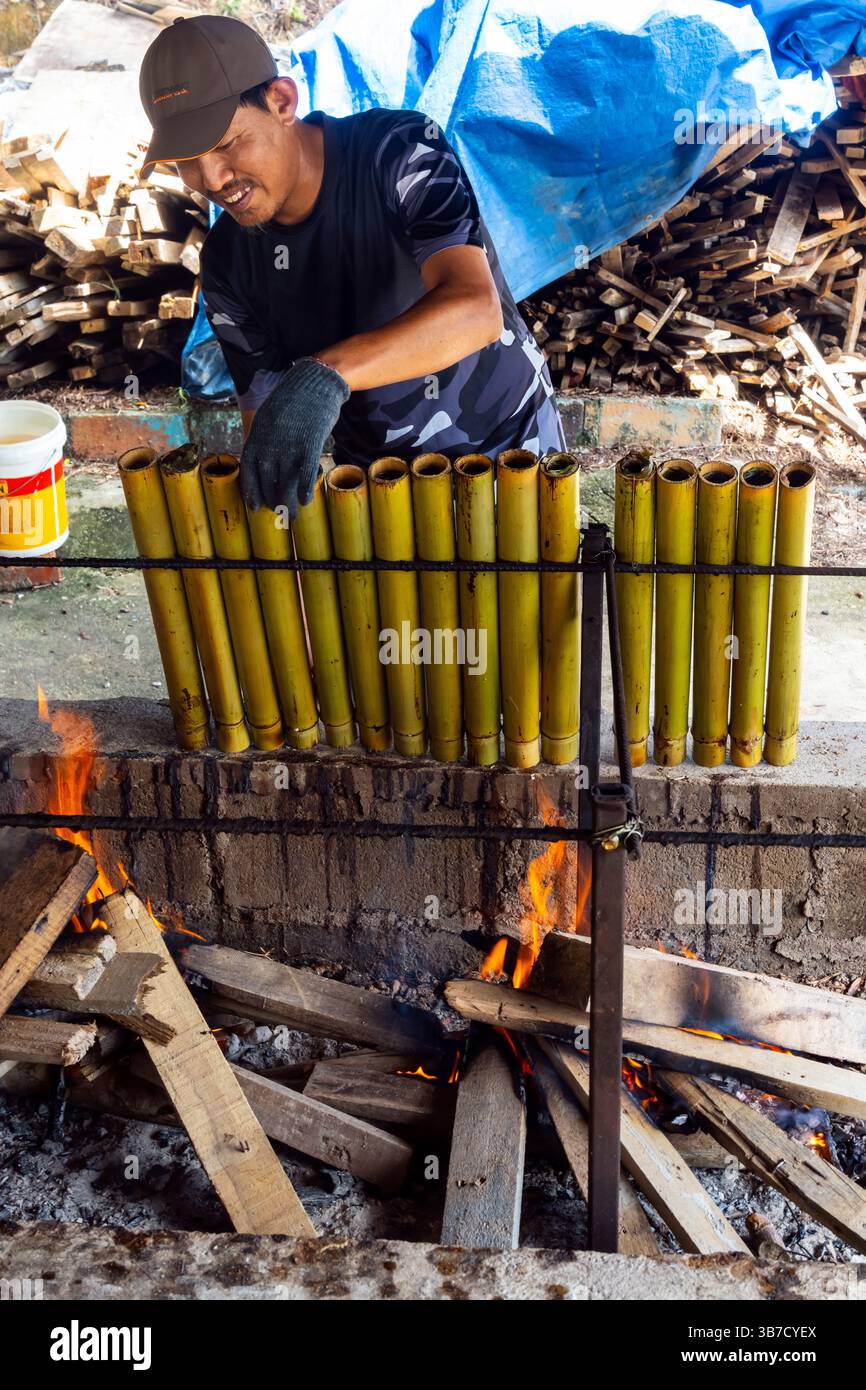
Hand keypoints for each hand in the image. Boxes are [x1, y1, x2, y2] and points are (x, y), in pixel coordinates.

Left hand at [240, 357, 349, 517]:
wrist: (312, 384)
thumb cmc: (291, 403)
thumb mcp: (267, 419)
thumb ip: (263, 441)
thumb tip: (263, 465)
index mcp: (256, 437)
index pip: (248, 471)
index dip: (251, 492)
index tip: (255, 508)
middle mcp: (269, 443)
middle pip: (267, 481)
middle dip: (273, 501)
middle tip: (279, 514)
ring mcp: (289, 444)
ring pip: (286, 481)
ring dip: (288, 502)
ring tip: (294, 517)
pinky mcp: (309, 443)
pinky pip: (305, 471)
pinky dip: (304, 488)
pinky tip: (305, 501)